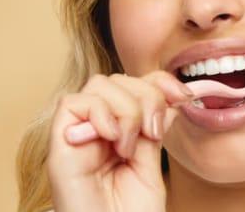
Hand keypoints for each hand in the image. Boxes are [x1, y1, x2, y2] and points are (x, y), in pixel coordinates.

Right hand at [46, 71, 191, 211]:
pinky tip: (114, 141)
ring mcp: (78, 134)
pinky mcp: (60, 144)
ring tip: (130, 146)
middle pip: (119, 79)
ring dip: (126, 109)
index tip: (184, 96)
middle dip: (147, 98)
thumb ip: (155, 130)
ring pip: (99, 85)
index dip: (160, 81)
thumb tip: (173, 97)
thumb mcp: (151, 165)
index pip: (136, 84)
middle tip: (154, 132)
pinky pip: (73, 103)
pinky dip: (101, 114)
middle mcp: (96, 128)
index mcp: (120, 130)